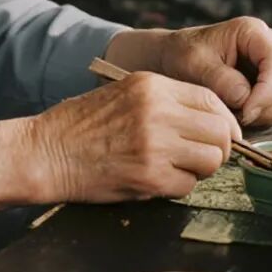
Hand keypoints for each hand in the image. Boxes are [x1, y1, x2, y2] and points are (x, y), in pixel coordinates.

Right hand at [29, 71, 240, 203]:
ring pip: (210, 160)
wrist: (47, 151)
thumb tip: (206, 118)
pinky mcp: (149, 177)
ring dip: (200, 168)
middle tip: (202, 154)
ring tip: (178, 166)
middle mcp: (158, 111)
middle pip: (219, 131)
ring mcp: (155, 145)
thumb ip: (165, 100)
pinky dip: (179, 186)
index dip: (224, 119)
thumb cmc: (82, 123)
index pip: (212, 99)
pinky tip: (158, 179)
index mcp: (152, 86)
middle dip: (218, 146)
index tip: (223, 132)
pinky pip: (187, 185)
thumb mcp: (125, 92)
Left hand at [156, 17, 271, 126]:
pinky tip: (245, 116)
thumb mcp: (194, 63)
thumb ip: (220, 80)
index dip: (266, 94)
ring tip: (240, 117)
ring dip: (271, 116)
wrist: (176, 58)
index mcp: (253, 32)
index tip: (245, 114)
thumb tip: (246, 99)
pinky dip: (271, 118)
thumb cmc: (183, 54)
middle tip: (240, 119)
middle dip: (269, 109)